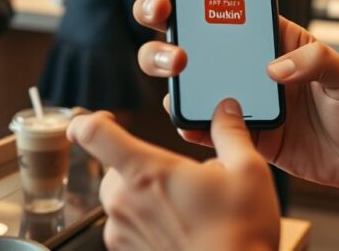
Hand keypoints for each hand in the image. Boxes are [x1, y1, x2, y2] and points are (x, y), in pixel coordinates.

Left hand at [69, 103, 278, 250]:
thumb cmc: (241, 230)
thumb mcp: (248, 170)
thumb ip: (230, 132)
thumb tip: (225, 107)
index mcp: (147, 171)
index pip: (94, 133)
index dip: (89, 120)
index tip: (105, 118)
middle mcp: (125, 201)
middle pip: (113, 168)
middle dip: (143, 165)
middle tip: (181, 175)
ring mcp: (123, 232)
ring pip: (122, 198)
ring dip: (147, 194)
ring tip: (188, 205)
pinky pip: (128, 225)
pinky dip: (149, 220)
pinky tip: (183, 226)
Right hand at [133, 0, 338, 198]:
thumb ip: (316, 63)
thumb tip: (273, 69)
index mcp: (277, 40)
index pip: (230, 11)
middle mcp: (252, 66)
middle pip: (197, 42)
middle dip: (169, 36)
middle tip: (175, 46)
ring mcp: (245, 101)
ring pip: (195, 84)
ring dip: (175, 79)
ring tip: (176, 77)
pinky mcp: (247, 136)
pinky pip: (209, 129)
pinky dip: (193, 125)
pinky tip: (186, 122)